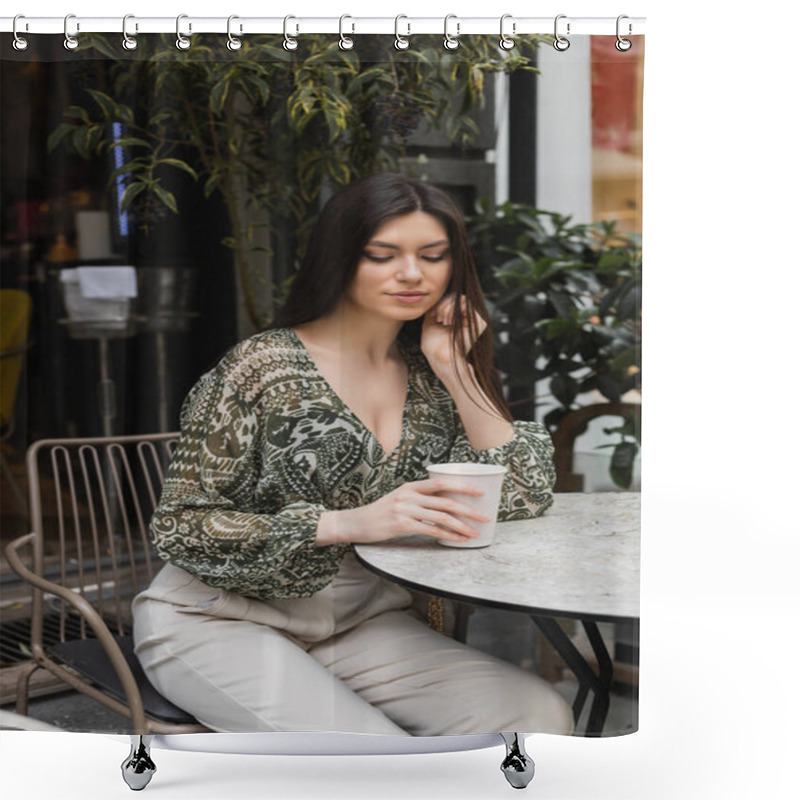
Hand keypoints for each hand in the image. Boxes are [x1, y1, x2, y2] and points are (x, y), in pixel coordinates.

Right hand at [316, 477, 491, 545]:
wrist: (356, 523)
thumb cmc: (380, 513)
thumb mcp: (399, 499)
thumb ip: (418, 499)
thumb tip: (443, 504)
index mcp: (411, 485)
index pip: (442, 482)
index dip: (463, 486)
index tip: (480, 491)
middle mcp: (409, 494)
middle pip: (446, 500)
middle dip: (469, 509)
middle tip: (485, 516)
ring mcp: (405, 509)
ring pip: (441, 516)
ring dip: (462, 526)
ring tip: (475, 532)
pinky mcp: (401, 524)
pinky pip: (431, 529)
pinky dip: (447, 535)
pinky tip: (457, 539)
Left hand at [421, 293, 487, 368]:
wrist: (440, 357)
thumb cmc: (434, 346)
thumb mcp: (428, 324)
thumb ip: (433, 311)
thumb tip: (435, 300)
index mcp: (456, 318)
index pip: (450, 299)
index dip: (439, 303)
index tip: (432, 315)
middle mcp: (466, 318)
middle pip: (455, 297)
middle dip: (443, 305)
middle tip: (438, 318)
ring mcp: (472, 319)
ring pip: (460, 299)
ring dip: (447, 308)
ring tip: (443, 321)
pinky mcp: (478, 321)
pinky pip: (466, 304)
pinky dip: (453, 310)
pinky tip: (448, 322)